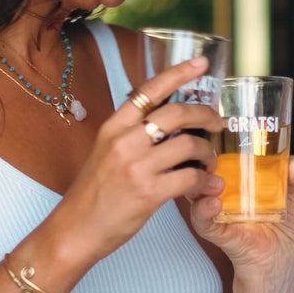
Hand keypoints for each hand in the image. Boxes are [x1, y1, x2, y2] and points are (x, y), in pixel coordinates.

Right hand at [59, 56, 223, 260]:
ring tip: (209, 160)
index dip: (179, 72)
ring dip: (207, 153)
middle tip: (217, 122)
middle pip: (178, 113)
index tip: (202, 63)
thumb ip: (133, 132)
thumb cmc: (95, 191)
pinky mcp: (148, 193)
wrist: (76, 229)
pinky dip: (203, 179)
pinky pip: (190, 178)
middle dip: (205, 115)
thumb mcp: (106, 150)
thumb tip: (171, 118)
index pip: (150, 90)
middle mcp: (124, 141)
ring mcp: (136, 167)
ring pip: (189, 146)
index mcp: (113, 126)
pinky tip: (202, 183)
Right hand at [190, 154, 293, 285]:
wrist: (279, 274)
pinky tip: (212, 203)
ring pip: (198, 192)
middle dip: (205, 159)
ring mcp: (220, 214)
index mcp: (243, 183)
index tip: (228, 129)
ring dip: (201, 183)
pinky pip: (205, 222)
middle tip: (214, 151)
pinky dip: (204, 211)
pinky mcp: (220, 235)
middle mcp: (227, 195)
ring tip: (215, 180)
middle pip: (207, 171)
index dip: (222, 142)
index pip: (227, 158)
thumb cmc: (283, 237)